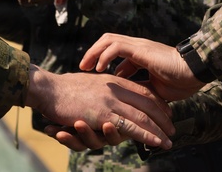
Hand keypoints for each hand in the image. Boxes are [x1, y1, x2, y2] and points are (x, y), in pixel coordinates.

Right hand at [24, 65, 173, 151]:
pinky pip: (129, 126)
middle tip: (173, 128)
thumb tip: (108, 90)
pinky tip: (156, 141)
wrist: (49, 89)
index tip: (167, 112)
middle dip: (163, 118)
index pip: (143, 90)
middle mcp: (115, 89)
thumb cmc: (65, 88)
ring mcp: (110, 101)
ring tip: (169, 140)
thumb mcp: (89, 82)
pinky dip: (146, 134)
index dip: (157, 102)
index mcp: (113, 80)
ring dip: (159, 129)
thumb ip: (102, 87)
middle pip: (148, 103)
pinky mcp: (102, 115)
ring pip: (143, 116)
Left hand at [81, 33, 204, 102]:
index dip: (102, 60)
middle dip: (93, 53)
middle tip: (84, 67)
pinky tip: (100, 68)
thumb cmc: (180, 81)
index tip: (93, 73)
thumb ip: (139, 88)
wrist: (195, 72)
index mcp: (140, 54)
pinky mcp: (140, 50)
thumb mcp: (154, 88)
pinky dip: (105, 56)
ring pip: (108, 40)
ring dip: (94, 52)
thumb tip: (126, 96)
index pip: (115, 50)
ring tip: (86, 66)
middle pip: (108, 41)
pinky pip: (116, 47)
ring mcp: (138, 46)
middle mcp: (137, 47)